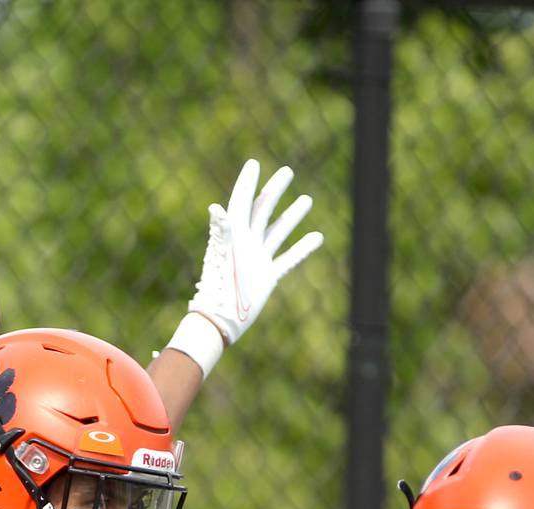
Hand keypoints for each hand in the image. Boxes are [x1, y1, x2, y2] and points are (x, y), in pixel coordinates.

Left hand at [168, 159, 322, 377]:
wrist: (221, 319)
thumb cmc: (218, 287)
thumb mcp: (221, 254)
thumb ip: (222, 230)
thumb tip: (216, 207)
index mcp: (234, 234)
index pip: (242, 201)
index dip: (248, 182)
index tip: (254, 163)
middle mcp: (246, 243)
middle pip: (262, 210)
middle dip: (274, 190)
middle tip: (287, 171)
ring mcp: (258, 259)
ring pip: (278, 231)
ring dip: (292, 215)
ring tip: (307, 199)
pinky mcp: (267, 276)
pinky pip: (288, 258)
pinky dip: (302, 248)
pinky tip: (317, 237)